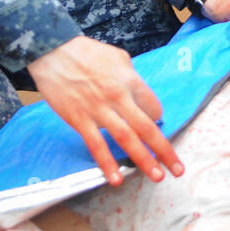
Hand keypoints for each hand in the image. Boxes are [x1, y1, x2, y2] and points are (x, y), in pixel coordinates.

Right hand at [26, 36, 182, 186]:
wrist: (52, 51)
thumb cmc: (85, 52)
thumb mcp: (117, 57)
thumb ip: (131, 76)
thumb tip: (140, 93)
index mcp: (130, 80)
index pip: (153, 106)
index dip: (157, 117)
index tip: (155, 124)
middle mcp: (118, 97)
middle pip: (146, 127)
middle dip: (164, 150)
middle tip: (177, 169)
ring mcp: (99, 110)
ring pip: (126, 139)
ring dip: (143, 160)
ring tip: (157, 176)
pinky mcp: (79, 119)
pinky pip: (96, 145)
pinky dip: (107, 163)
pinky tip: (116, 179)